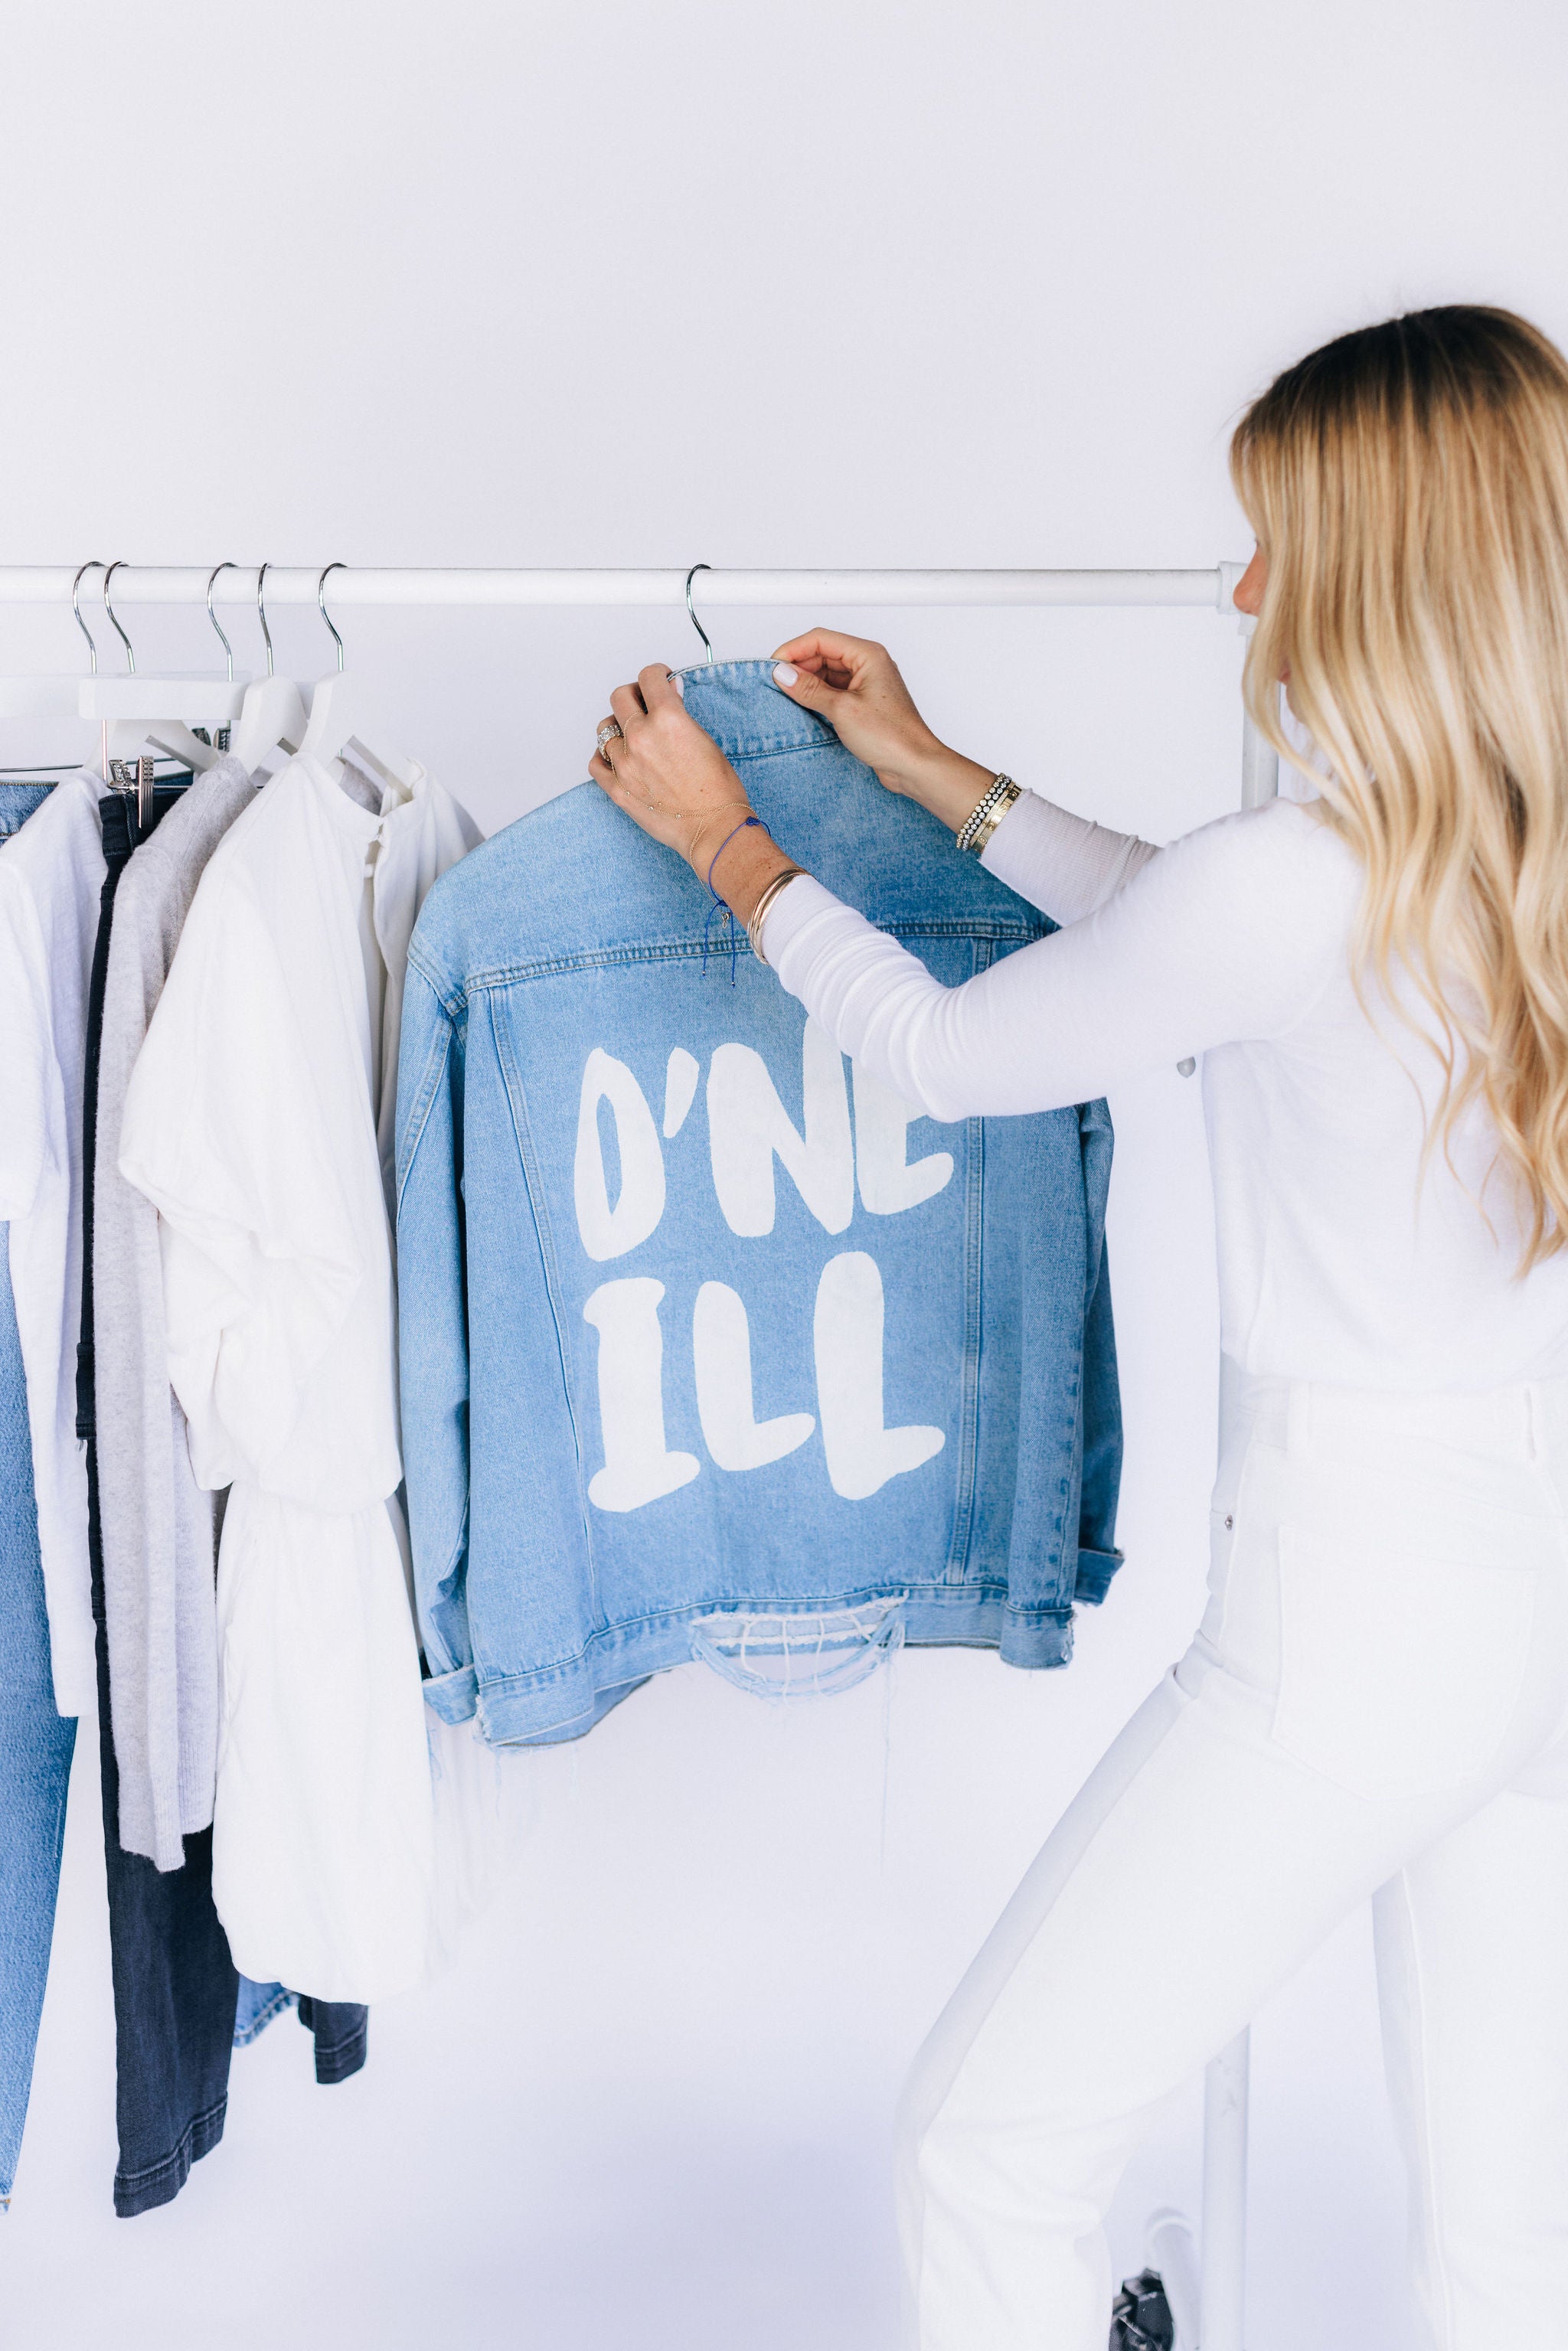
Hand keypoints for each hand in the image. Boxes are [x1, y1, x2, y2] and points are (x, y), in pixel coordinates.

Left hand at [589, 663, 795, 919]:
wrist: (713, 828)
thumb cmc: (718, 790)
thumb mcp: (705, 739)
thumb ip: (680, 712)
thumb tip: (668, 692)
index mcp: (668, 720)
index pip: (648, 677)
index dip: (655, 674)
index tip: (658, 680)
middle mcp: (641, 737)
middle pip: (620, 696)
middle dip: (633, 696)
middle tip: (643, 705)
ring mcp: (624, 764)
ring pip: (604, 730)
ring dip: (618, 728)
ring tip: (633, 738)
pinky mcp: (617, 789)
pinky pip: (595, 762)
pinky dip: (604, 757)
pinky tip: (618, 759)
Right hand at [770, 629, 996, 826]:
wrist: (914, 765)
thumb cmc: (893, 737)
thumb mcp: (842, 709)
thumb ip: (809, 689)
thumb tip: (784, 674)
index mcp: (868, 655)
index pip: (821, 639)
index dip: (793, 650)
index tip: (774, 667)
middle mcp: (868, 664)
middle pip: (822, 653)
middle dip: (799, 666)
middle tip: (778, 684)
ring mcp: (865, 684)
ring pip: (826, 673)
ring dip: (807, 682)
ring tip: (789, 698)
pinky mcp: (862, 703)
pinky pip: (833, 690)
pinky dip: (817, 696)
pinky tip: (805, 707)